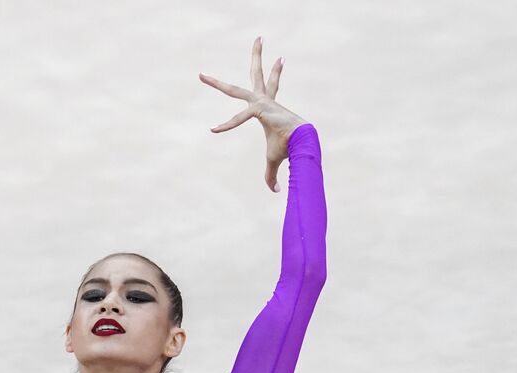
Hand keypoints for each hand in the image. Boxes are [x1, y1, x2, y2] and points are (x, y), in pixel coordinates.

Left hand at [199, 36, 307, 192]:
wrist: (304, 143)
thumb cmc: (289, 148)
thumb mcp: (274, 160)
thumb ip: (270, 174)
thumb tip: (274, 192)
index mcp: (268, 109)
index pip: (249, 106)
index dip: (230, 120)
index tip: (216, 125)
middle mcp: (265, 100)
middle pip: (257, 75)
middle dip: (258, 57)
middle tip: (259, 37)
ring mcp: (262, 102)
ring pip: (238, 86)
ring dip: (240, 67)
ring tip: (252, 39)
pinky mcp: (260, 109)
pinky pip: (238, 117)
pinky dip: (226, 125)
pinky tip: (212, 130)